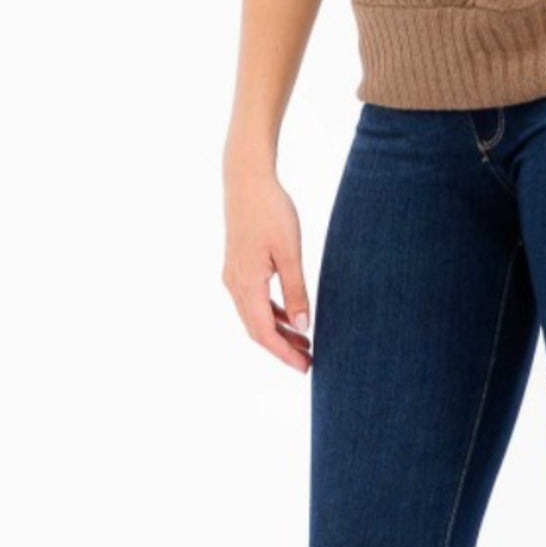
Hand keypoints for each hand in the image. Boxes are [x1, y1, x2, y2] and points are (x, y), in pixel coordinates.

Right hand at [222, 161, 312, 372]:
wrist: (246, 180)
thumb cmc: (271, 211)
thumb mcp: (289, 252)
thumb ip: (296, 290)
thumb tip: (303, 326)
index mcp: (246, 284)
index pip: (264, 333)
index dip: (284, 354)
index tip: (306, 367)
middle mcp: (234, 285)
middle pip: (257, 329)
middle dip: (282, 348)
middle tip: (310, 360)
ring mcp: (233, 275)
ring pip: (255, 315)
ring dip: (278, 331)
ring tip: (306, 341)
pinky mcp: (238, 265)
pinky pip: (253, 299)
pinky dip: (272, 312)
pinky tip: (291, 315)